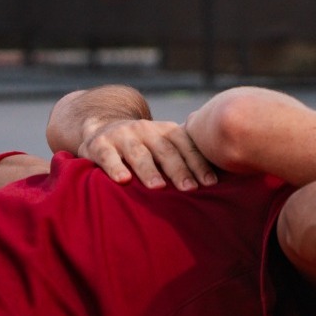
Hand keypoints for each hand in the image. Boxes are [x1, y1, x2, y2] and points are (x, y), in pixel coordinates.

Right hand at [79, 118, 218, 189]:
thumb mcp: (164, 144)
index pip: (187, 146)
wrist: (101, 127)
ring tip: (159, 187)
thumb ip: (184, 156)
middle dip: (180, 170)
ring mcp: (122, 136)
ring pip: (138, 153)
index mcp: (167, 130)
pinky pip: (108, 157)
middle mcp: (146, 129)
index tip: (211, 183)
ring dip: (150, 170)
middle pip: (166, 150)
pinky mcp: (99, 145)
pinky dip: (116, 168)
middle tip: (190, 189)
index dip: (199, 163)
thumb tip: (217, 182)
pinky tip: (123, 180)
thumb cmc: (144, 145)